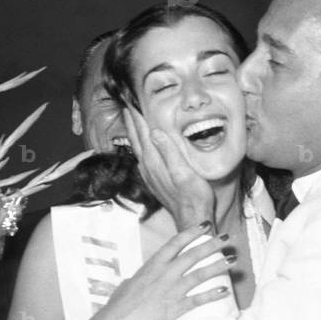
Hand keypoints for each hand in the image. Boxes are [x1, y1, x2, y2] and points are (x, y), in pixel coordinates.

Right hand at [91, 223, 233, 319]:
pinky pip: (198, 300)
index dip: (192, 232)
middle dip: (212, 245)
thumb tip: (138, 278)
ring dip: (218, 266)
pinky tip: (226, 290)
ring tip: (233, 260)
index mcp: (152, 265)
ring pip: (200, 275)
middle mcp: (164, 274)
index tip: (205, 225)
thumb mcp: (129, 283)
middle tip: (227, 237)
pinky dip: (213, 295)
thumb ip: (140, 278)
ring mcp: (170, 290)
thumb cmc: (118, 304)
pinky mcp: (174, 308)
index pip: (175, 243)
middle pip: (193, 255)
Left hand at [124, 108, 214, 229]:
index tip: (131, 100)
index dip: (137, 116)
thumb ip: (169, 151)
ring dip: (134, 132)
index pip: (143, 132)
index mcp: (155, 161)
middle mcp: (148, 167)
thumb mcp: (184, 172)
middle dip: (131, 120)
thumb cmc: (194, 196)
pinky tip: (142, 145)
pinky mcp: (154, 180)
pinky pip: (143, 157)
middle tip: (126, 103)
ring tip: (132, 119)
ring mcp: (150, 174)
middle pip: (137, 138)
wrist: (192, 219)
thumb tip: (155, 132)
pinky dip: (140, 145)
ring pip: (138, 147)